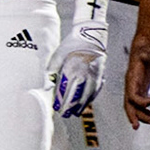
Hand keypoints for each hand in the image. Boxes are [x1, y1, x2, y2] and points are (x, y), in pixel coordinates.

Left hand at [49, 0, 108, 117]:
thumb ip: (52, 68)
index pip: (66, 89)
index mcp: (72, 68)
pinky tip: (86, 103)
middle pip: (76, 94)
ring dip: (81, 105)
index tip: (56, 107)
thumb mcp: (58, 54)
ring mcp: (94, 74)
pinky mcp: (100, 73)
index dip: (61, 100)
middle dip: (70, 106)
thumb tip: (49, 82)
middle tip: (64, 114)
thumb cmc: (72, 43)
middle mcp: (84, 73)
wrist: (91, 35)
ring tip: (74, 112)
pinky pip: (96, 89)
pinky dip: (90, 98)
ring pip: (87, 94)